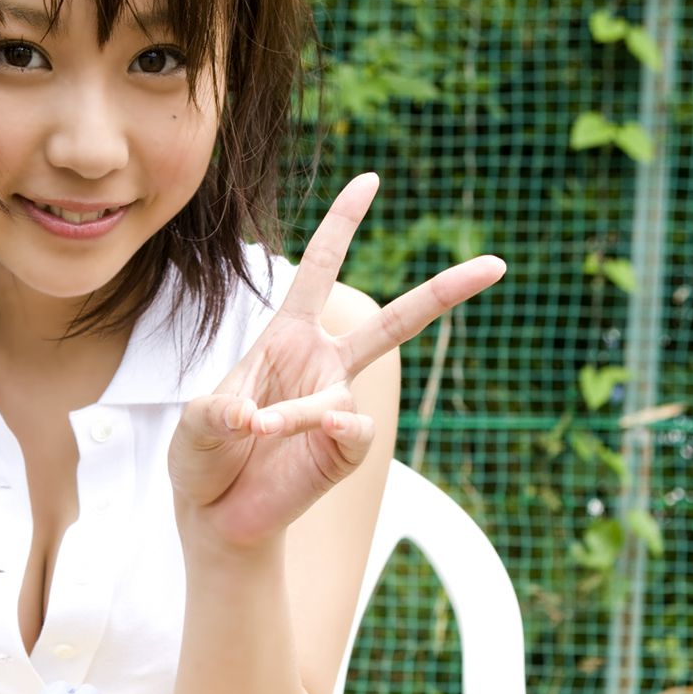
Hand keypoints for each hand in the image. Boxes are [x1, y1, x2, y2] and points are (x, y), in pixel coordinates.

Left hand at [167, 172, 505, 547]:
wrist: (214, 515)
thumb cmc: (203, 457)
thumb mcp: (195, 423)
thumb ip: (217, 413)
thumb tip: (257, 421)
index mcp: (287, 337)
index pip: (320, 270)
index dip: (343, 225)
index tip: (371, 178)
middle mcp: (322, 365)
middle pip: (394, 322)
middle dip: (445, 292)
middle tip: (497, 264)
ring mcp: (337, 407)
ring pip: (339, 394)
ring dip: (295, 413)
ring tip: (256, 429)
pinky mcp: (342, 450)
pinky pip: (352, 430)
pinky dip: (333, 427)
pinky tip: (318, 430)